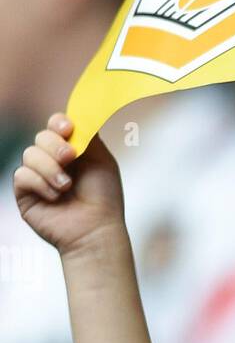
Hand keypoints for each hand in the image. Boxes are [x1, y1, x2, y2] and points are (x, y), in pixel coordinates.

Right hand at [12, 112, 124, 256]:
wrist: (96, 230)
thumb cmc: (103, 199)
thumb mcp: (102, 160)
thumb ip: (88, 135)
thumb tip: (79, 112)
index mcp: (71, 150)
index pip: (56, 125)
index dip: (58, 123)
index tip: (68, 129)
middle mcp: (52, 161)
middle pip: (40, 136)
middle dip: (55, 146)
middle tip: (71, 159)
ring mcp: (38, 177)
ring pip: (30, 154)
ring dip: (50, 168)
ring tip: (66, 186)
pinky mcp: (25, 193)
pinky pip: (22, 175)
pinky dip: (40, 183)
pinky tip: (55, 196)